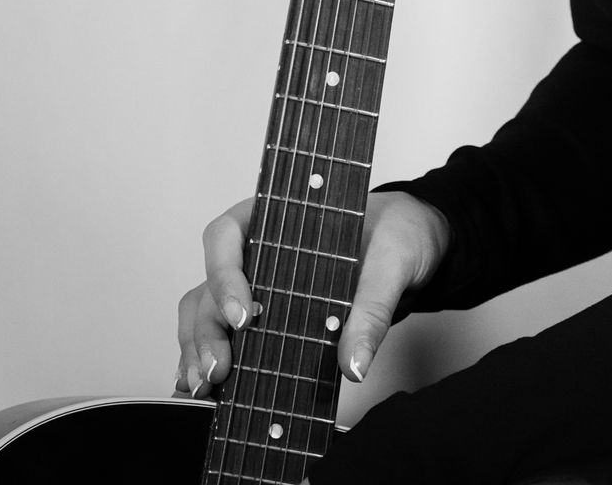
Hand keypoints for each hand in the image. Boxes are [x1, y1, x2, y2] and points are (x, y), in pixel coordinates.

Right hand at [175, 189, 451, 396]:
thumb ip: (373, 309)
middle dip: (206, 330)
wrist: (412, 246)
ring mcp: (256, 287)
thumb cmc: (395, 235)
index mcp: (275, 219)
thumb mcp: (392, 263)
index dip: (223, 274)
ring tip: (207, 388)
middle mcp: (256, 252)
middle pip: (208, 285)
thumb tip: (352, 364)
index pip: (226, 236)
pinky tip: (209, 393)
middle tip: (219, 370)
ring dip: (199, 350)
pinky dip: (208, 360)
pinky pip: (223, 336)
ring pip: (205, 314)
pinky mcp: (265, 320)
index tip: (243, 315)